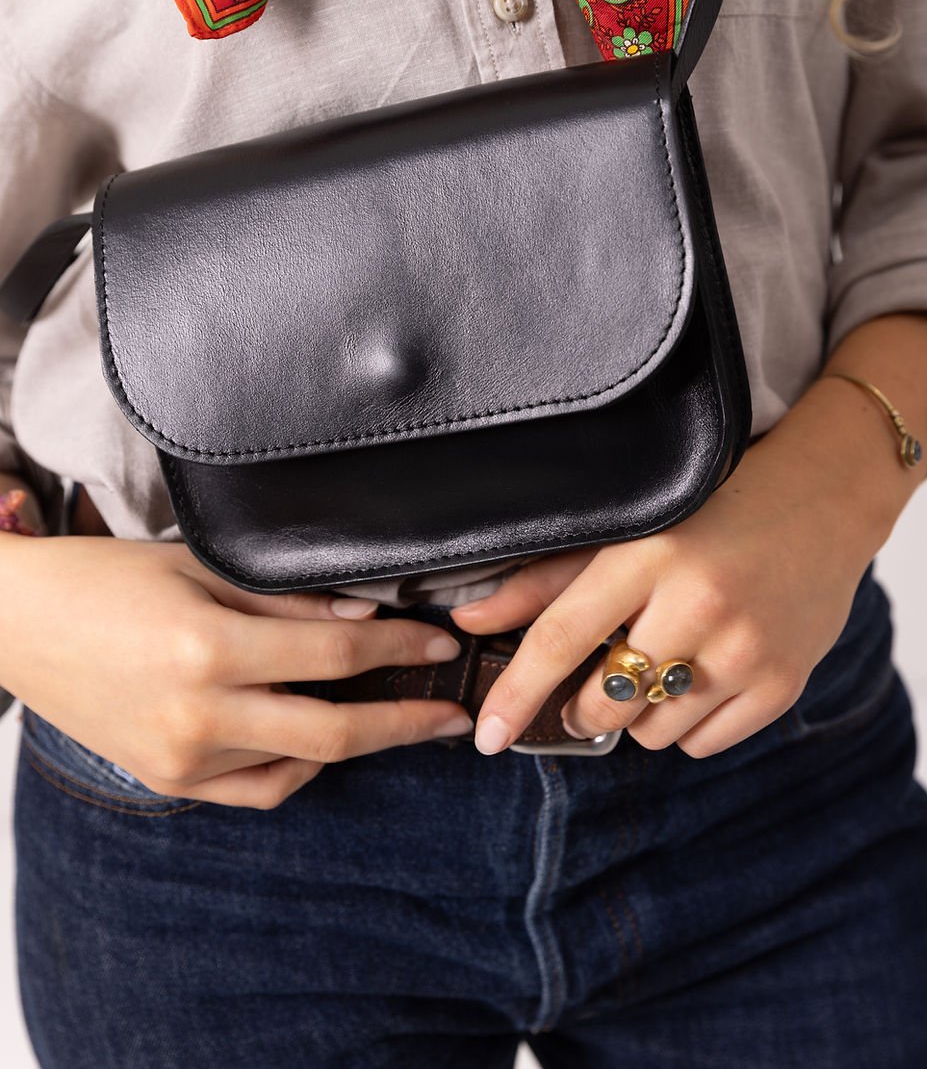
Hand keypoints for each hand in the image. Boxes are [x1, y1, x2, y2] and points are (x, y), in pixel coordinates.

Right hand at [0, 536, 471, 807]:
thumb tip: (364, 619)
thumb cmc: (106, 579)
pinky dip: (298, 768)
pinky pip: (256, 789)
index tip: (441, 645)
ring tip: (393, 717)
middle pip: (333, 732)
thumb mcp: (199, 566)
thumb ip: (286, 599)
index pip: (336, 657)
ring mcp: (182, 758)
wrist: (18, 624)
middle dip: (406, 723)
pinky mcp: (168, 780)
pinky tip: (318, 740)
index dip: (401, 651)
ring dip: (356, 744)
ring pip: (299, 766)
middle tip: (453, 715)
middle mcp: (199, 713)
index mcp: (209, 646)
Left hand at [452, 379, 901, 757]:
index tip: (488, 736)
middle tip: (590, 687)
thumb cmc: (716, 505)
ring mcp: (748, 649)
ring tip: (663, 662)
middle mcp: (700, 604)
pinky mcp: (783, 683)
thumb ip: (547, 579)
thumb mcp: (630, 527)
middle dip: (581, 707)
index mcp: (651, 553)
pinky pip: (704, 743)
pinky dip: (687, 724)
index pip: (564, 637)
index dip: (517, 692)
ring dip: (640, 714)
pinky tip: (700, 675)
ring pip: (654, 733)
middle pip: (607, 700)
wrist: (827, 498)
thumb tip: (471, 622)